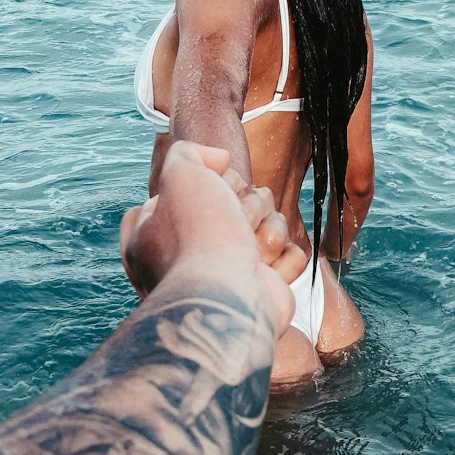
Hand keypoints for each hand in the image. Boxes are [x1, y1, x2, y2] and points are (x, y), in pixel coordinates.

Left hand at [120, 142, 304, 332]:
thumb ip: (189, 152)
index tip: (207, 193)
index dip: (210, 181)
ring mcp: (233, 270)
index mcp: (161, 229)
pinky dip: (284, 262)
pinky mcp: (265, 287)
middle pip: (245, 198)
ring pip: (273, 223)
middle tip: (232, 225)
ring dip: (269, 234)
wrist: (226, 302)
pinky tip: (265, 274)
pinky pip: (292, 253)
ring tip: (252, 256)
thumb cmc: (198, 237)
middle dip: (247, 207)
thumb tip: (220, 161)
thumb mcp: (177, 174)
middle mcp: (195, 251)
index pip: (200, 182)